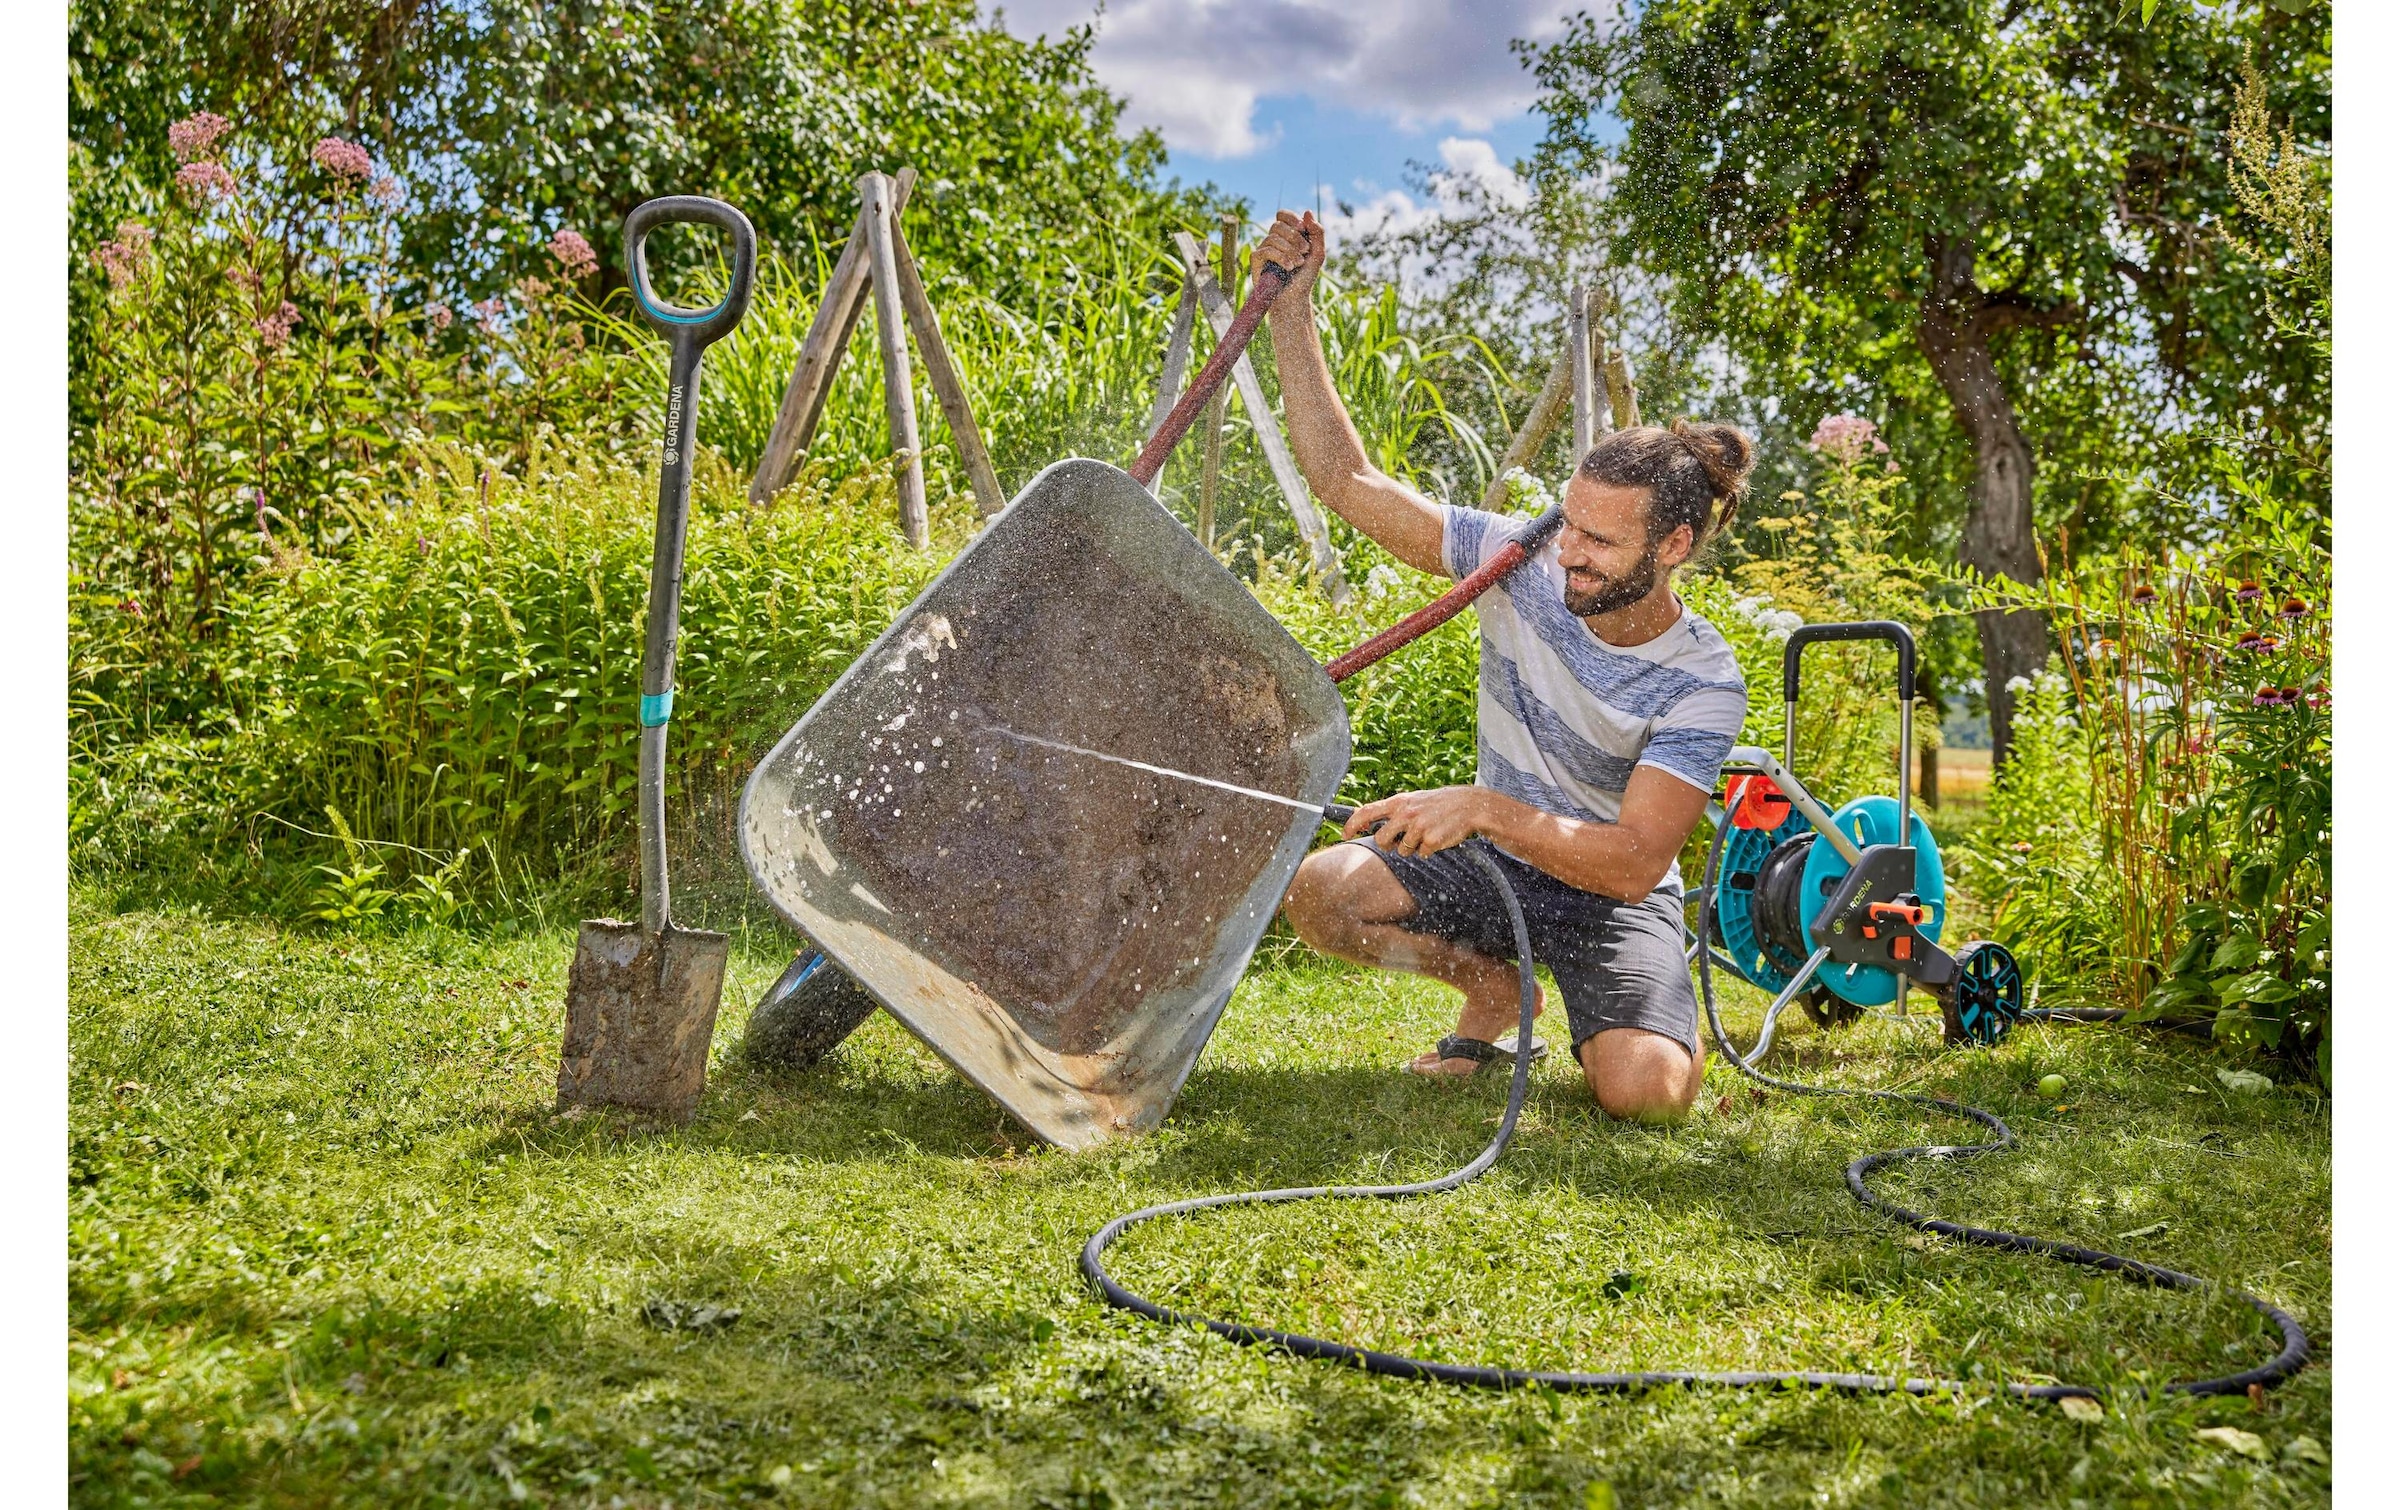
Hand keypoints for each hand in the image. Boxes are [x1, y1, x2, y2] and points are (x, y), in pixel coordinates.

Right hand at [1252, 210, 1325, 307]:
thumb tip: (1307, 211)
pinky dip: (1280, 257)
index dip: (1291, 218)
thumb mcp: (1317, 253)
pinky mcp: (1256, 261)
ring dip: (1289, 250)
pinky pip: (1265, 250)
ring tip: (1298, 264)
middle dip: (1294, 237)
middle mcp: (1273, 240)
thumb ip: (1317, 232)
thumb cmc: (1305, 277)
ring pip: (1272, 237)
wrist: (1294, 299)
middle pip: (1277, 225)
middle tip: (1305, 251)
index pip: (1282, 215)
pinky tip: (1289, 268)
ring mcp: (1263, 250)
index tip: (1302, 228)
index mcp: (1286, 235)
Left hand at [1342, 785, 1492, 857]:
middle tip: (1401, 840)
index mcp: (1399, 802)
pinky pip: (1421, 855)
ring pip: (1402, 851)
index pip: (1366, 811)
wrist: (1469, 805)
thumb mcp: (1412, 800)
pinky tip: (1437, 837)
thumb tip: (1364, 820)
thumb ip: (1391, 810)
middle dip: (1388, 845)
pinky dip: (1428, 850)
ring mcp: (1419, 827)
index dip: (1352, 824)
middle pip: (1380, 840)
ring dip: (1411, 848)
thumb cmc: (1437, 804)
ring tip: (1425, 834)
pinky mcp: (1431, 840)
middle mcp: (1406, 814)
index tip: (1344, 835)